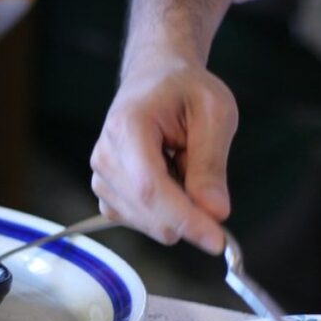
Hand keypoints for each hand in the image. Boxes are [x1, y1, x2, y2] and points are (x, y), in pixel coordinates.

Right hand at [90, 55, 237, 254]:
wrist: (155, 78)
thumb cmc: (185, 90)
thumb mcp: (214, 113)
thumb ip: (211, 165)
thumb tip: (214, 213)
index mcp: (128, 128)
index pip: (150, 188)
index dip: (184, 220)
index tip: (218, 241)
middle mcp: (106, 156)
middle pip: (150, 212)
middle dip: (190, 216)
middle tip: (214, 190)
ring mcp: (102, 178)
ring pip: (150, 224)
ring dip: (179, 208)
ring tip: (184, 166)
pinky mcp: (108, 194)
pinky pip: (144, 223)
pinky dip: (167, 212)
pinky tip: (173, 180)